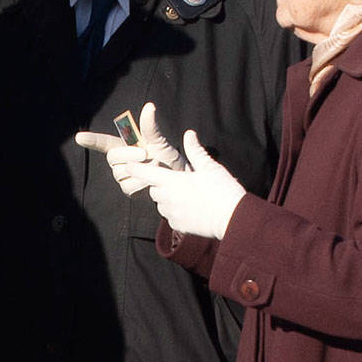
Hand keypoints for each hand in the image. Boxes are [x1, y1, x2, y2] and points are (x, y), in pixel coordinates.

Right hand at [76, 103, 184, 196]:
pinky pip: (129, 186)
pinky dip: (142, 183)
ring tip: (154, 167)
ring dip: (140, 170)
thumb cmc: (167, 157)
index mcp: (125, 145)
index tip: (79, 137)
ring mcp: (123, 176)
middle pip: (113, 157)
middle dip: (129, 154)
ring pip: (121, 173)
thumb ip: (150, 127)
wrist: (177, 178)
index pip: (104, 142)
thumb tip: (149, 106)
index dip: (91, 140)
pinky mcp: (128, 190)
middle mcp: (121, 160)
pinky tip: (151, 181)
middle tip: (147, 154)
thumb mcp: (160, 141)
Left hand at [129, 130, 246, 239]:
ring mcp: (172, 214)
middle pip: (153, 190)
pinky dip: (175, 212)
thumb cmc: (222, 190)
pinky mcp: (178, 226)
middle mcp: (167, 199)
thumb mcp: (210, 167)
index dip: (135, 168)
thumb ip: (195, 151)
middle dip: (159, 185)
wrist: (233, 218)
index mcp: (172, 181)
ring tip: (185, 195)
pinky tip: (190, 208)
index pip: (145, 174)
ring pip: (161, 205)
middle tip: (175, 181)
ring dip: (167, 199)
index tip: (129, 165)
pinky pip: (170, 217)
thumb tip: (189, 134)